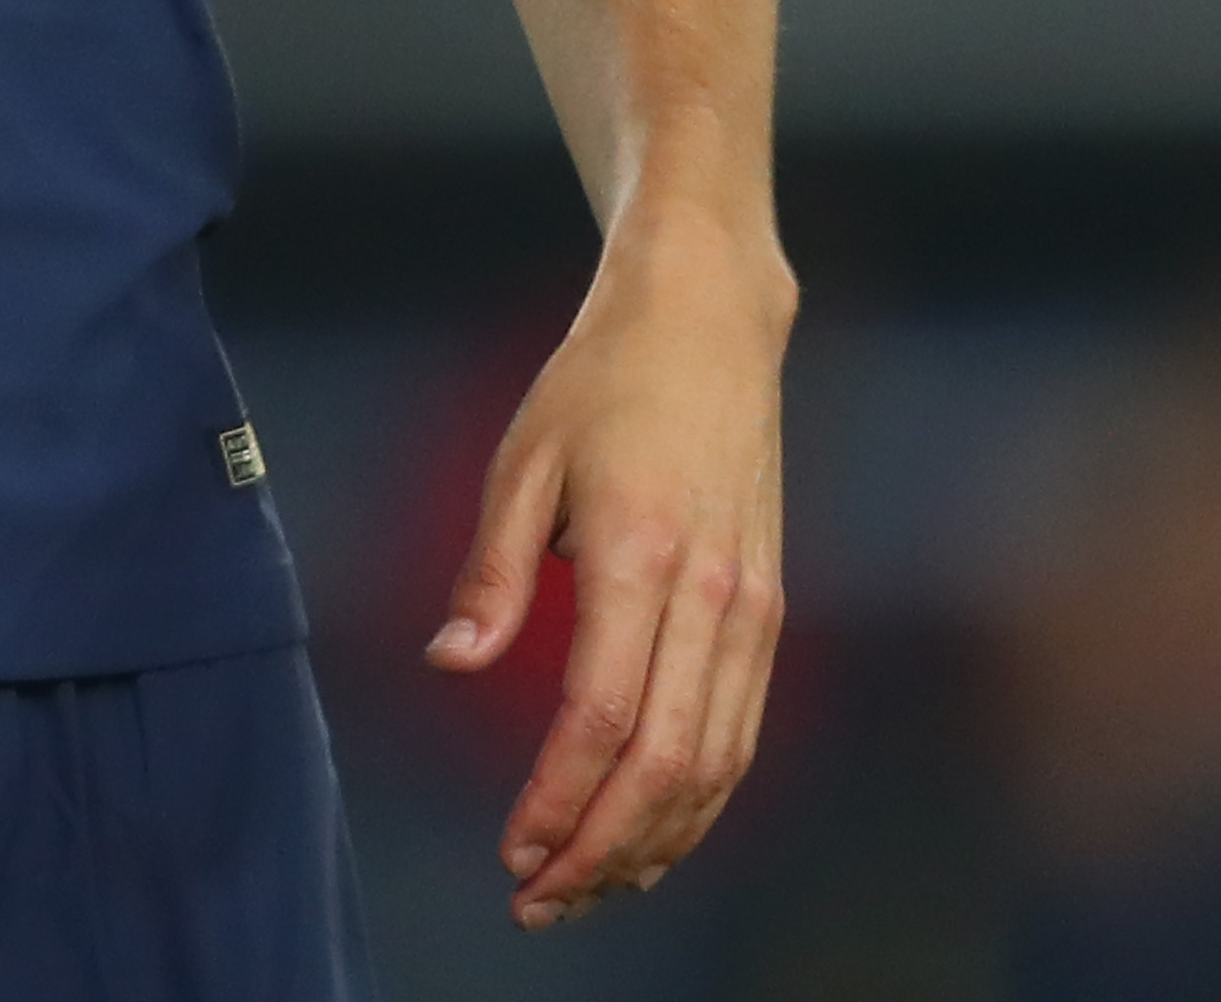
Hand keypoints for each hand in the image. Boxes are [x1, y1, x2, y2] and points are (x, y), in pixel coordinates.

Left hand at [424, 216, 792, 925]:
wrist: (709, 322)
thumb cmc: (602, 382)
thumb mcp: (522, 458)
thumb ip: (491, 571)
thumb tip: (451, 664)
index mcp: (638, 553)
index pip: (602, 716)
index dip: (558, 799)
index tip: (512, 850)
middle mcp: (711, 593)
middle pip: (667, 763)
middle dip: (603, 849)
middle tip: (539, 898)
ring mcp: (753, 606)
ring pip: (716, 764)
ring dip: (654, 842)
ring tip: (587, 886)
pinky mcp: (769, 609)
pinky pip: (742, 732)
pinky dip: (700, 800)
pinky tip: (653, 834)